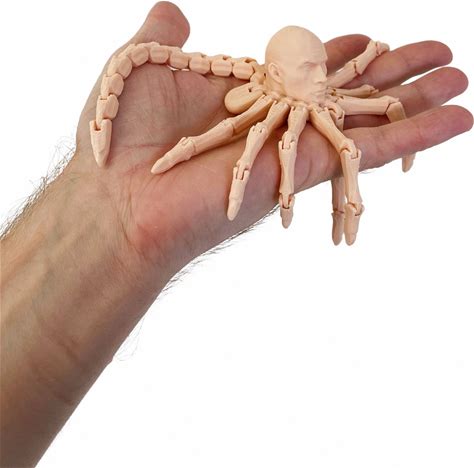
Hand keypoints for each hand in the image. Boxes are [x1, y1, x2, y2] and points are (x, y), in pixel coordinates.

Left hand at [71, 1, 471, 277]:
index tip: (372, 37)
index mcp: (243, 94)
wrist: (117, 199)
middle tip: (441, 54)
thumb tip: (174, 8)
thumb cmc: (116, 137)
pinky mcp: (301, 170)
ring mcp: (290, 147)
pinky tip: (456, 120)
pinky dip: (415, 137)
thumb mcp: (139, 62)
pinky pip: (368, 151)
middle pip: (346, 91)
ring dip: (418, 103)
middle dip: (394, 72)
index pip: (304, 69)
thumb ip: (165, 34)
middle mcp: (274, 121)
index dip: (340, 53)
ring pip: (368, 120)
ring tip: (462, 83)